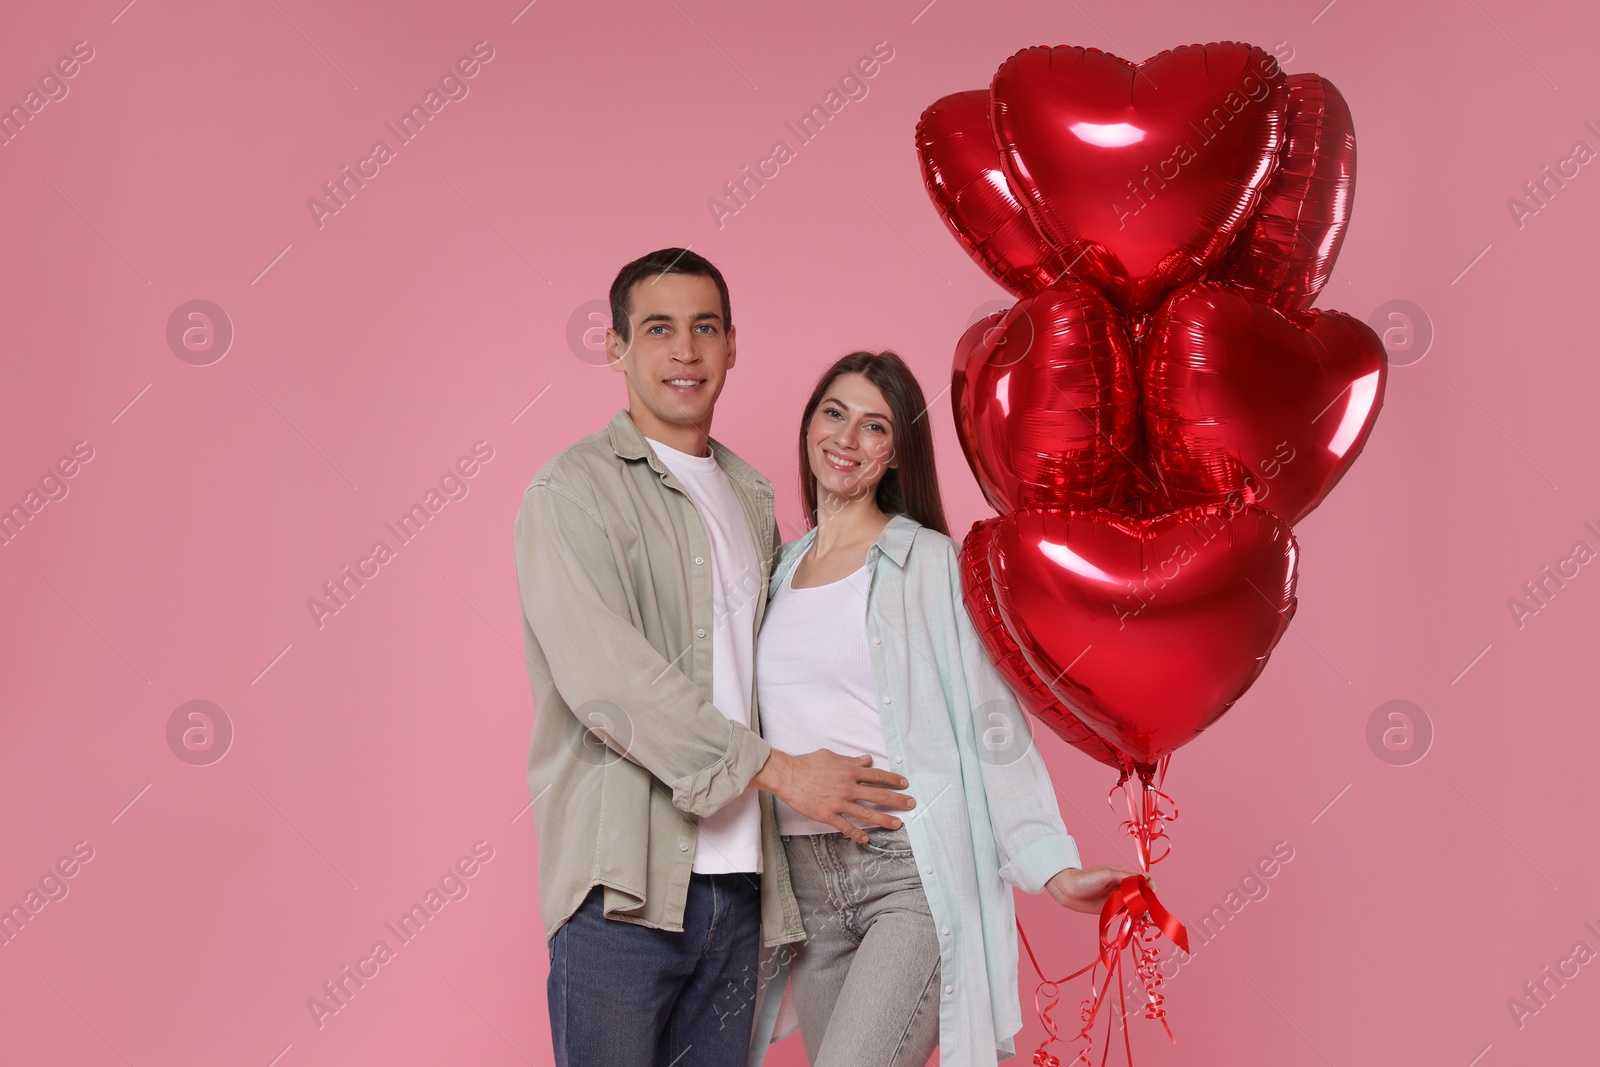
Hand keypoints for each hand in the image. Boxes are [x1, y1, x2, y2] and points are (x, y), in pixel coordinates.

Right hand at [752, 749, 913, 844]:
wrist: (788, 776)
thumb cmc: (808, 764)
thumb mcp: (831, 756)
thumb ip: (850, 760)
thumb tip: (866, 760)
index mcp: (849, 771)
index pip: (877, 775)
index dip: (893, 779)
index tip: (904, 783)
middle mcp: (848, 787)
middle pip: (878, 795)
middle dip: (897, 800)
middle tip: (911, 804)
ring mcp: (839, 802)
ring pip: (866, 813)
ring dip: (884, 819)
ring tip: (897, 824)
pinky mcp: (828, 815)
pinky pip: (846, 826)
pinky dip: (857, 834)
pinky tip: (866, 839)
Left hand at [1045, 865, 1144, 914]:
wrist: (1068, 891)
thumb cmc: (1086, 879)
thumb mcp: (1107, 874)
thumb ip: (1126, 877)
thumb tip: (1147, 878)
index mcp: (1124, 875)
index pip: (1144, 880)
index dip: (1150, 887)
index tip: (1151, 894)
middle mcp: (1124, 886)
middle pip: (1143, 894)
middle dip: (1148, 901)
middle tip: (1148, 911)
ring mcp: (1119, 898)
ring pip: (1137, 905)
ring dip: (1143, 911)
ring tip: (1144, 918)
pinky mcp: (1114, 909)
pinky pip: (1128, 913)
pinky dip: (1135, 917)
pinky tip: (1137, 922)